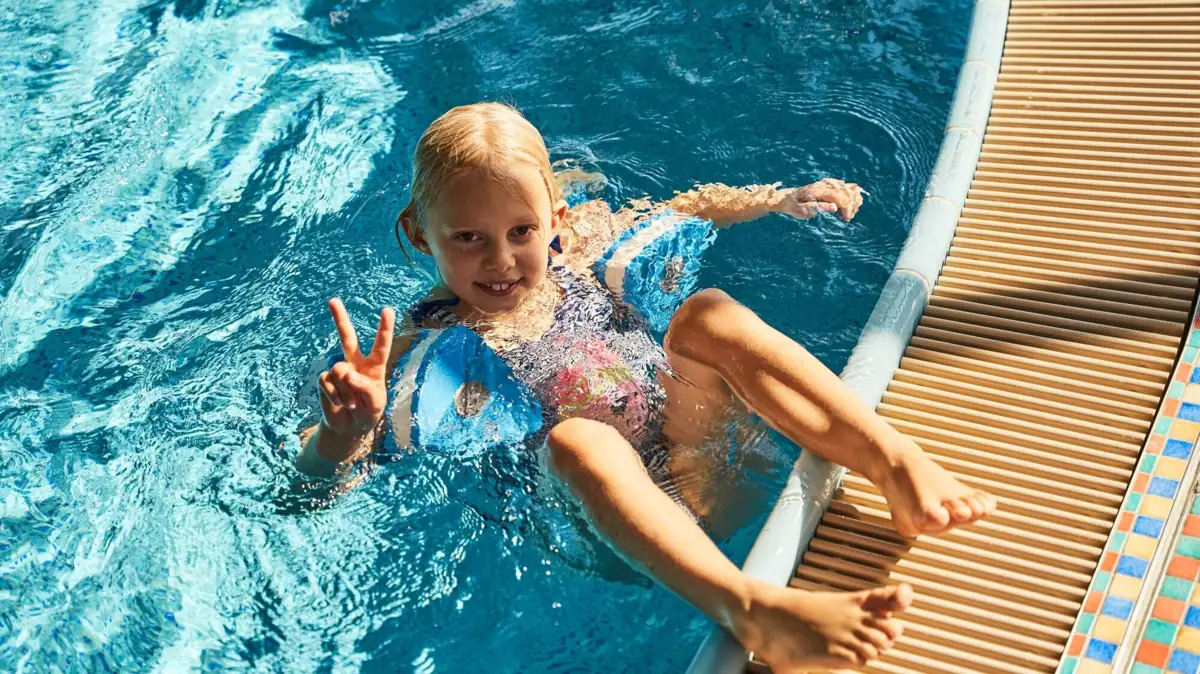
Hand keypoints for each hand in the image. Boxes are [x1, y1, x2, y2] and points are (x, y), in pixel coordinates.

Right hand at [318, 298, 394, 438]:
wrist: (349, 428)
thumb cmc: (368, 413)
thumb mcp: (375, 404)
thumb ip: (365, 388)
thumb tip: (347, 372)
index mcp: (374, 367)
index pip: (381, 346)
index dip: (384, 329)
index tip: (387, 310)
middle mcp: (356, 364)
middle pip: (347, 338)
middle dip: (340, 319)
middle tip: (333, 300)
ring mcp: (339, 371)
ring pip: (339, 371)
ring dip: (346, 391)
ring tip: (351, 403)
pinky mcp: (326, 381)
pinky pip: (327, 382)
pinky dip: (334, 396)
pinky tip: (339, 404)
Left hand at [780, 178, 866, 221]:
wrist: (789, 198)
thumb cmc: (795, 206)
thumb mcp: (802, 210)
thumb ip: (818, 207)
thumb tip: (835, 207)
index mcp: (820, 190)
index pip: (842, 197)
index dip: (847, 208)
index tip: (846, 219)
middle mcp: (827, 184)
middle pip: (850, 193)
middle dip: (852, 207)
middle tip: (845, 218)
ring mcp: (831, 183)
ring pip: (853, 189)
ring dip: (854, 202)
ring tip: (846, 213)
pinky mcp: (833, 184)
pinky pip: (850, 188)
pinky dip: (853, 198)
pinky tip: (846, 207)